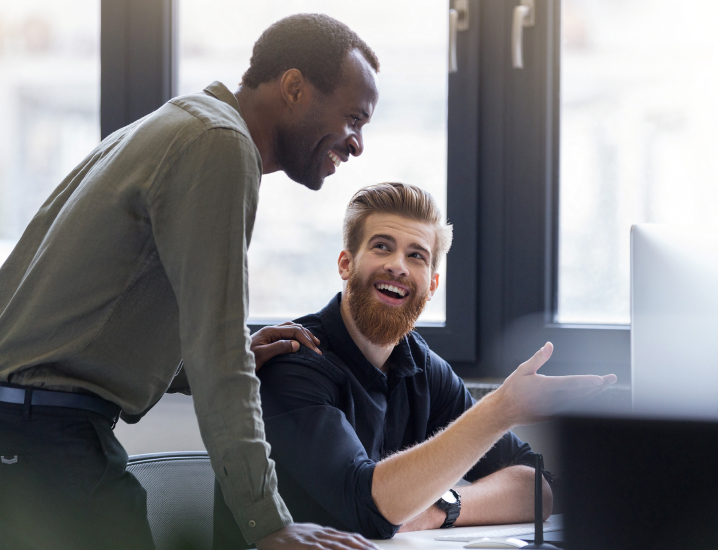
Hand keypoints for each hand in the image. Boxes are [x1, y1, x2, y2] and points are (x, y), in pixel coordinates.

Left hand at [251, 322, 321, 369]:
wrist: (231, 362)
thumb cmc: (245, 359)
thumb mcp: (262, 355)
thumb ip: (279, 347)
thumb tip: (297, 344)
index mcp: (270, 331)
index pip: (294, 331)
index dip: (306, 340)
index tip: (315, 351)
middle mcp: (271, 330)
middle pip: (295, 328)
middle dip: (308, 337)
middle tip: (318, 350)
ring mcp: (270, 333)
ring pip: (292, 328)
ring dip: (304, 335)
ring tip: (315, 343)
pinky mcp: (269, 339)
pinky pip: (287, 333)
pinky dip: (298, 335)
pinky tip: (301, 341)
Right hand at [255, 523, 379, 549]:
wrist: (272, 531)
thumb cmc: (293, 537)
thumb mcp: (312, 536)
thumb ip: (326, 541)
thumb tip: (342, 543)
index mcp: (326, 533)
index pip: (349, 537)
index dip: (364, 543)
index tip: (375, 549)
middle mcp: (323, 535)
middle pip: (348, 541)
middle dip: (363, 548)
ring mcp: (315, 541)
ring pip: (338, 546)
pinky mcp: (305, 546)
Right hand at [494, 342, 616, 425]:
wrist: (504, 410)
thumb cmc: (513, 389)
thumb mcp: (523, 370)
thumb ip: (538, 358)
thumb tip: (549, 345)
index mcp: (545, 386)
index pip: (571, 383)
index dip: (587, 381)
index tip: (600, 379)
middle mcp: (552, 399)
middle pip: (580, 393)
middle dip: (598, 386)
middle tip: (611, 378)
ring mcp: (554, 409)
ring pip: (579, 402)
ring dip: (594, 394)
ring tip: (604, 385)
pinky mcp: (554, 415)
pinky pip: (573, 408)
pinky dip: (584, 402)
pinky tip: (591, 396)